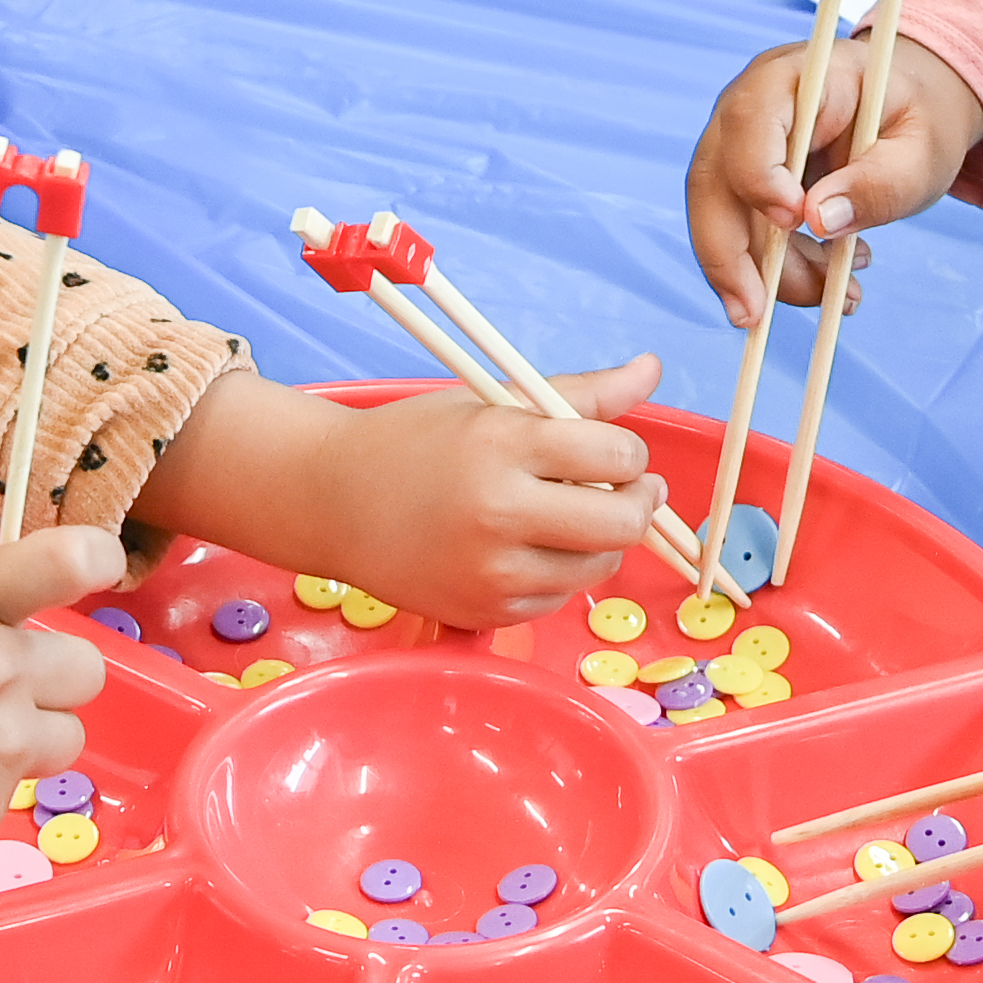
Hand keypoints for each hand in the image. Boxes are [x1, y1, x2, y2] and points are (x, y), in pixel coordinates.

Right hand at [158, 353, 671, 628]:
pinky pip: (557, 597)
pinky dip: (556, 572)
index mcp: (501, 446)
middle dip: (637, 503)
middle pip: (623, 522)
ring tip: (561, 513)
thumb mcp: (491, 404)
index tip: (612, 451)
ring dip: (598, 539)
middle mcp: (498, 514)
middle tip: (623, 488)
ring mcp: (491, 573)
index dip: (628, 452)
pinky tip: (522, 546)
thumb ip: (579, 393)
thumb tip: (652, 370)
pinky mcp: (484, 612)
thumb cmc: (413, 443)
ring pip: (599, 565)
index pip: (616, 455)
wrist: (330, 502)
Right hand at [686, 35, 982, 321]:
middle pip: (713, 179)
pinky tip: (830, 283)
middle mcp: (752, 108)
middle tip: (754, 317)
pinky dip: (780, 272)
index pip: (750, 120)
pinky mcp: (750, 183)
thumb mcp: (921, 153)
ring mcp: (743, 146)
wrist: (913, 107)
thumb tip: (819, 221)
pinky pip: (745, 235)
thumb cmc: (919, 118)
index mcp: (796, 77)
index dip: (758, 175)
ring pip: (723, 218)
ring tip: (841, 296)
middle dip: (728, 255)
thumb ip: (877, 184)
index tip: (795, 222)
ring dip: (766, 274)